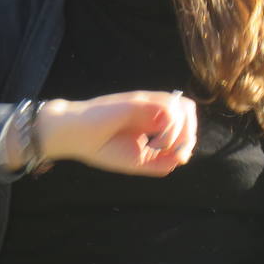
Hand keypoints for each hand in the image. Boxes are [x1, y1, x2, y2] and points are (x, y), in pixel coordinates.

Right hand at [32, 90, 197, 176]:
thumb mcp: (138, 161)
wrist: (74, 136)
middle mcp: (153, 109)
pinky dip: (170, 130)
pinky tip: (155, 143)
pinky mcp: (138, 100)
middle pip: (188, 110)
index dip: (188, 139)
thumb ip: (162, 162)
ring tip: (160, 147)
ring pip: (183, 107)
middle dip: (189, 135)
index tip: (176, 157)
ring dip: (179, 133)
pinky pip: (170, 109)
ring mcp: (147, 103)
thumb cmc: (102, 147)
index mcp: (154, 120)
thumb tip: (184, 157)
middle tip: (173, 152)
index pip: (186, 120)